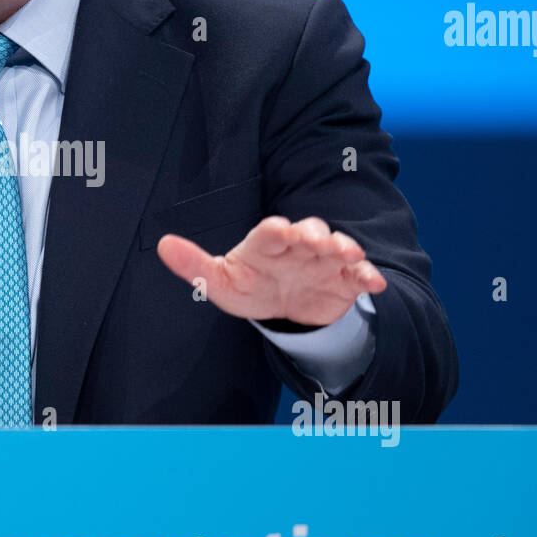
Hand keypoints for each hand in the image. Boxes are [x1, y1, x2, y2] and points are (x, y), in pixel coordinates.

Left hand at [156, 215, 386, 327]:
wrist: (285, 308)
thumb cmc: (249, 286)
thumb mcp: (219, 281)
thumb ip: (193, 265)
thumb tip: (162, 245)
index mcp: (265, 244)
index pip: (269, 233)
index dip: (274, 230)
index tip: (278, 229)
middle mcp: (297, 246)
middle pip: (309, 232)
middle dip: (313, 234)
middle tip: (314, 240)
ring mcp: (323, 261)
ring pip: (337, 247)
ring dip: (343, 247)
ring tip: (347, 253)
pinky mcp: (344, 279)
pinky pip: (359, 274)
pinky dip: (368, 275)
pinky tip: (374, 283)